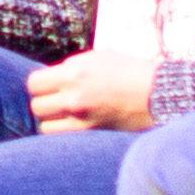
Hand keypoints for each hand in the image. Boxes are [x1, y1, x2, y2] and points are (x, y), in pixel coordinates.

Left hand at [26, 46, 157, 132]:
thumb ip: (73, 66)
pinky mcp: (92, 133)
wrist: (160, 93)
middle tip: (59, 101)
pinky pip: (60, 138)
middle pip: (37, 106)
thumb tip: (55, 76)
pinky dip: (63, 133)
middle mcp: (74, 95)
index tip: (50, 85)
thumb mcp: (100, 57)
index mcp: (75, 72)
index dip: (41, 84)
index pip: (34, 83)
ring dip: (52, 120)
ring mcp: (82, 117)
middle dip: (46, 102)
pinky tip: (73, 126)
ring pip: (44, 125)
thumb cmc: (132, 70)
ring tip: (66, 115)